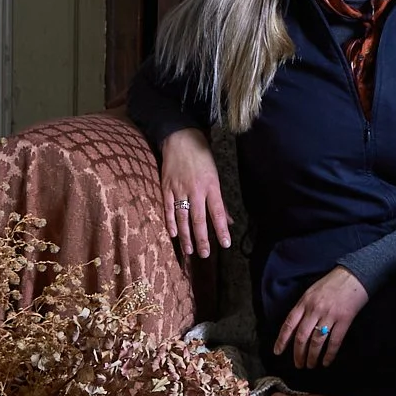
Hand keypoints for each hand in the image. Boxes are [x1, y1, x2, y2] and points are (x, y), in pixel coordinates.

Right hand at [160, 129, 231, 258]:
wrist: (181, 140)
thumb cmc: (202, 159)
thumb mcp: (216, 177)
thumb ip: (220, 201)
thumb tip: (229, 221)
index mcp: (211, 187)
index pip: (218, 213)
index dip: (221, 229)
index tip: (225, 244)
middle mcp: (195, 190)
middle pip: (199, 219)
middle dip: (202, 238)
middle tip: (204, 254)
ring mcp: (179, 189)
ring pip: (182, 217)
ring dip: (186, 235)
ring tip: (189, 250)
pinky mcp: (166, 187)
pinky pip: (168, 208)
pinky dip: (170, 222)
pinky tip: (173, 234)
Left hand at [274, 266, 368, 367]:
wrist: (354, 274)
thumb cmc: (332, 283)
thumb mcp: (312, 291)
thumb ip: (304, 307)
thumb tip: (296, 326)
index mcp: (304, 302)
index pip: (289, 324)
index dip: (282, 340)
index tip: (278, 352)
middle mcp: (314, 310)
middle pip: (302, 336)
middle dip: (298, 354)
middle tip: (298, 364)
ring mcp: (330, 315)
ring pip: (317, 341)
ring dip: (312, 356)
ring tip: (311, 365)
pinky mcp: (345, 319)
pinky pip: (335, 341)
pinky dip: (329, 354)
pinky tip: (327, 361)